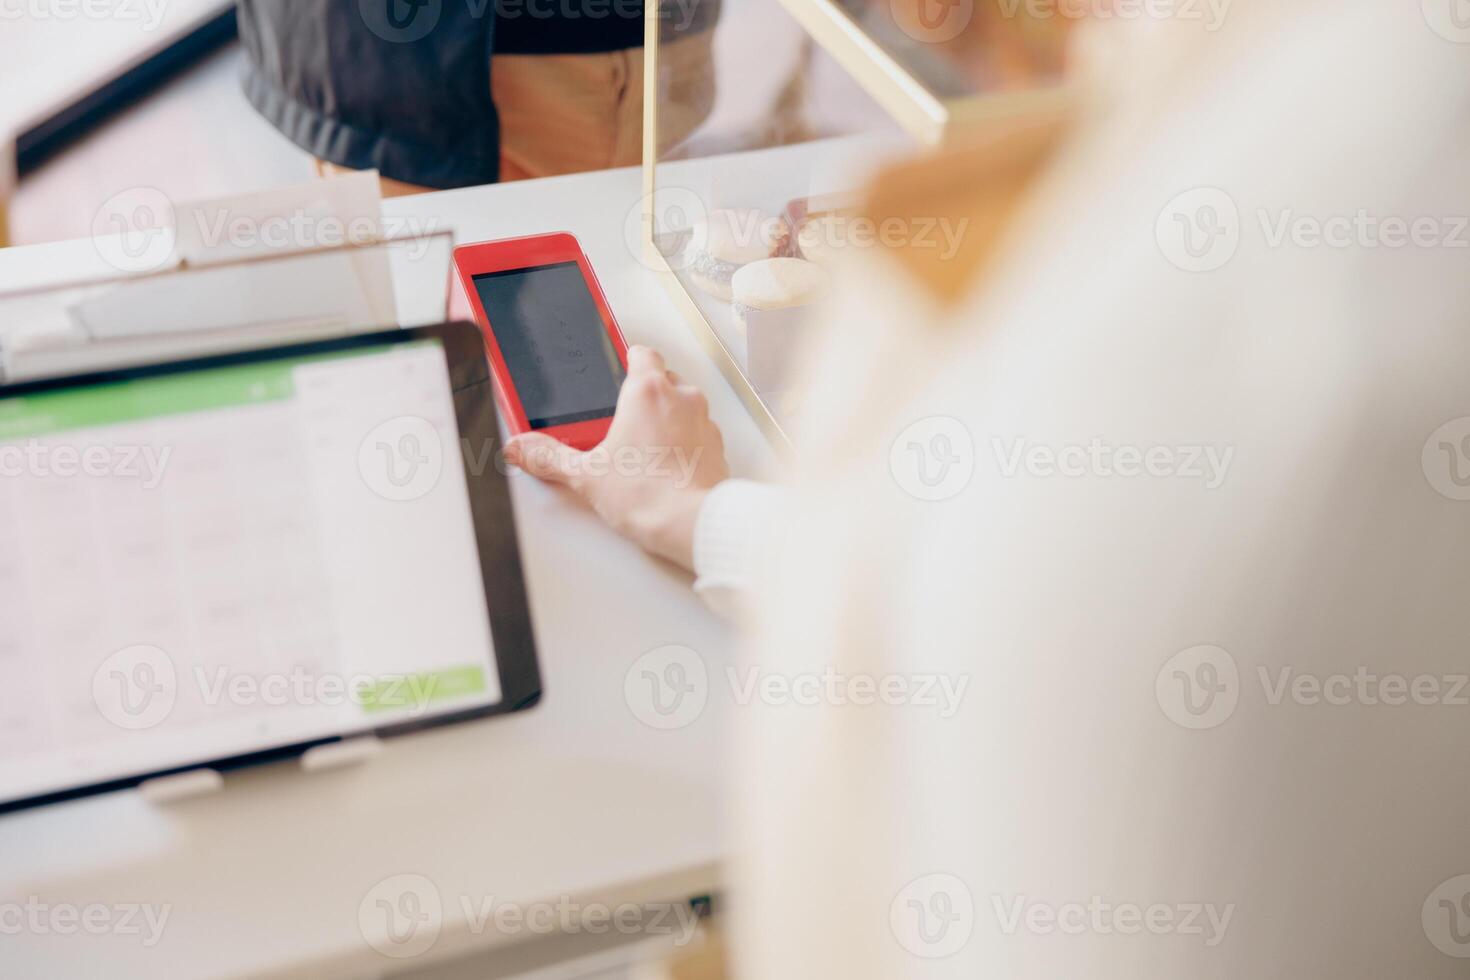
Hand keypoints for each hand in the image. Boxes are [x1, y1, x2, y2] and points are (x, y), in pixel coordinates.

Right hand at [504, 346, 729, 570]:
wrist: (691, 525)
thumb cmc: (648, 495)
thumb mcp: (585, 475)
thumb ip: (549, 457)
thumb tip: (524, 448)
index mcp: (647, 392)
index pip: (642, 354)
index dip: (629, 360)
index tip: (618, 371)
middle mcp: (682, 400)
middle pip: (664, 380)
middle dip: (645, 396)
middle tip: (623, 422)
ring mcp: (705, 423)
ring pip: (685, 407)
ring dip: (668, 420)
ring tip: (644, 449)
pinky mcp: (718, 449)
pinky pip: (700, 436)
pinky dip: (686, 444)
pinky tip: (667, 467)